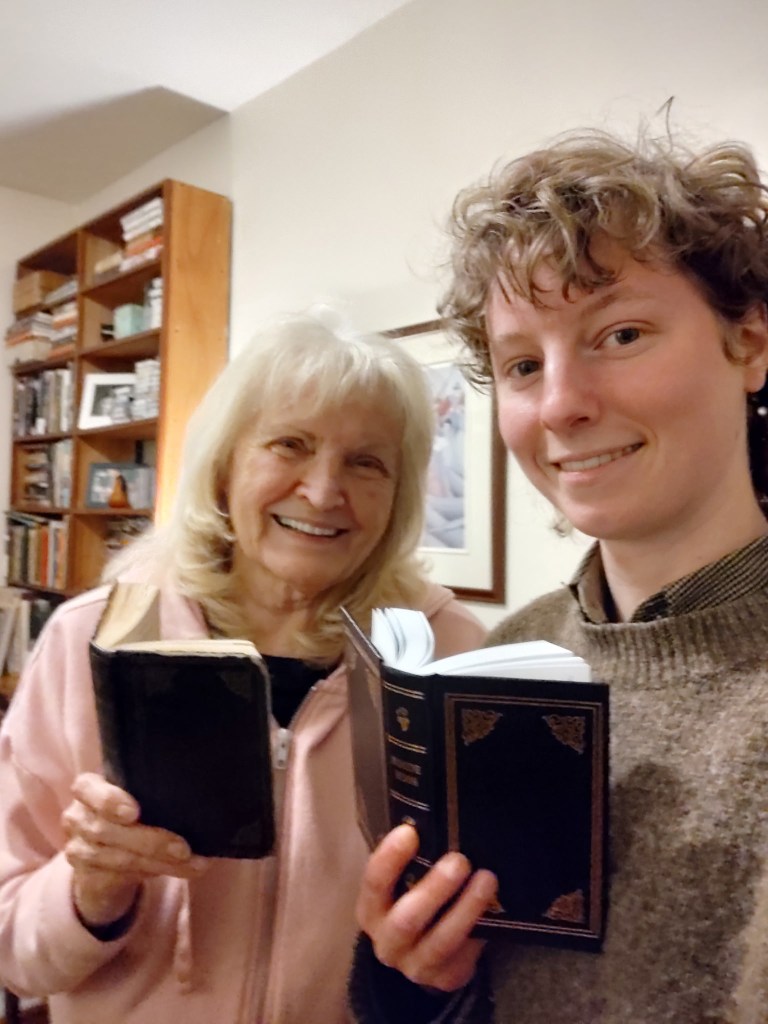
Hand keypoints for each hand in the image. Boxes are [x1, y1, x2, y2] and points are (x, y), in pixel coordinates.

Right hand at [62, 772, 207, 927]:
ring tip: (194, 863)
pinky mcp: (87, 876)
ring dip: (161, 862)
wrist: (103, 858)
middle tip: (184, 848)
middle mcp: (76, 817)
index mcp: (88, 788)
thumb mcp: (136, 798)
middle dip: (151, 841)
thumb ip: (153, 794)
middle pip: (108, 829)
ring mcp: (77, 849)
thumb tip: (201, 800)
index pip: (86, 788)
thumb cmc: (130, 815)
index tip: (135, 812)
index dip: (109, 801)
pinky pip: (123, 876)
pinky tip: (180, 869)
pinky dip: (155, 871)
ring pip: (119, 857)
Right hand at [356, 823, 497, 992]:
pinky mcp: (445, 979)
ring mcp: (415, 966)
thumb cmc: (410, 901)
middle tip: (458, 861)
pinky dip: (480, 930)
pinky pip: (465, 956)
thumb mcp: (400, 885)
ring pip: (441, 941)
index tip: (410, 832)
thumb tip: (434, 821)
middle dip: (434, 889)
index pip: (374, 883)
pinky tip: (495, 908)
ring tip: (487, 879)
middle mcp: (388, 942)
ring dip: (466, 909)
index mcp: (372, 910)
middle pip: (407, 919)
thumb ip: (411, 862)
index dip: (389, 858)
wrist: (418, 955)